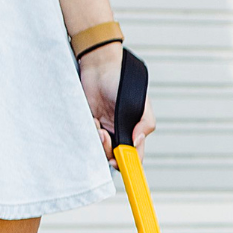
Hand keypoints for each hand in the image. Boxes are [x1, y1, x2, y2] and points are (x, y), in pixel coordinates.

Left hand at [78, 43, 155, 160]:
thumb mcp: (142, 104)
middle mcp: (118, 132)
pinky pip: (87, 136)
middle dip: (110, 153)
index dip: (130, 164)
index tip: (124, 166)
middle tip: (106, 139)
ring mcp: (103, 128)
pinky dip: (88, 132)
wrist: (99, 67)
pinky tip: (92, 120)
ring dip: (98, 142)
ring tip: (98, 127)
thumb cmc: (123, 82)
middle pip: (115, 155)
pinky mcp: (88, 123)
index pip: (135, 154)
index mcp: (134, 131)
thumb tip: (136, 142)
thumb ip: (145, 125)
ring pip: (100, 148)